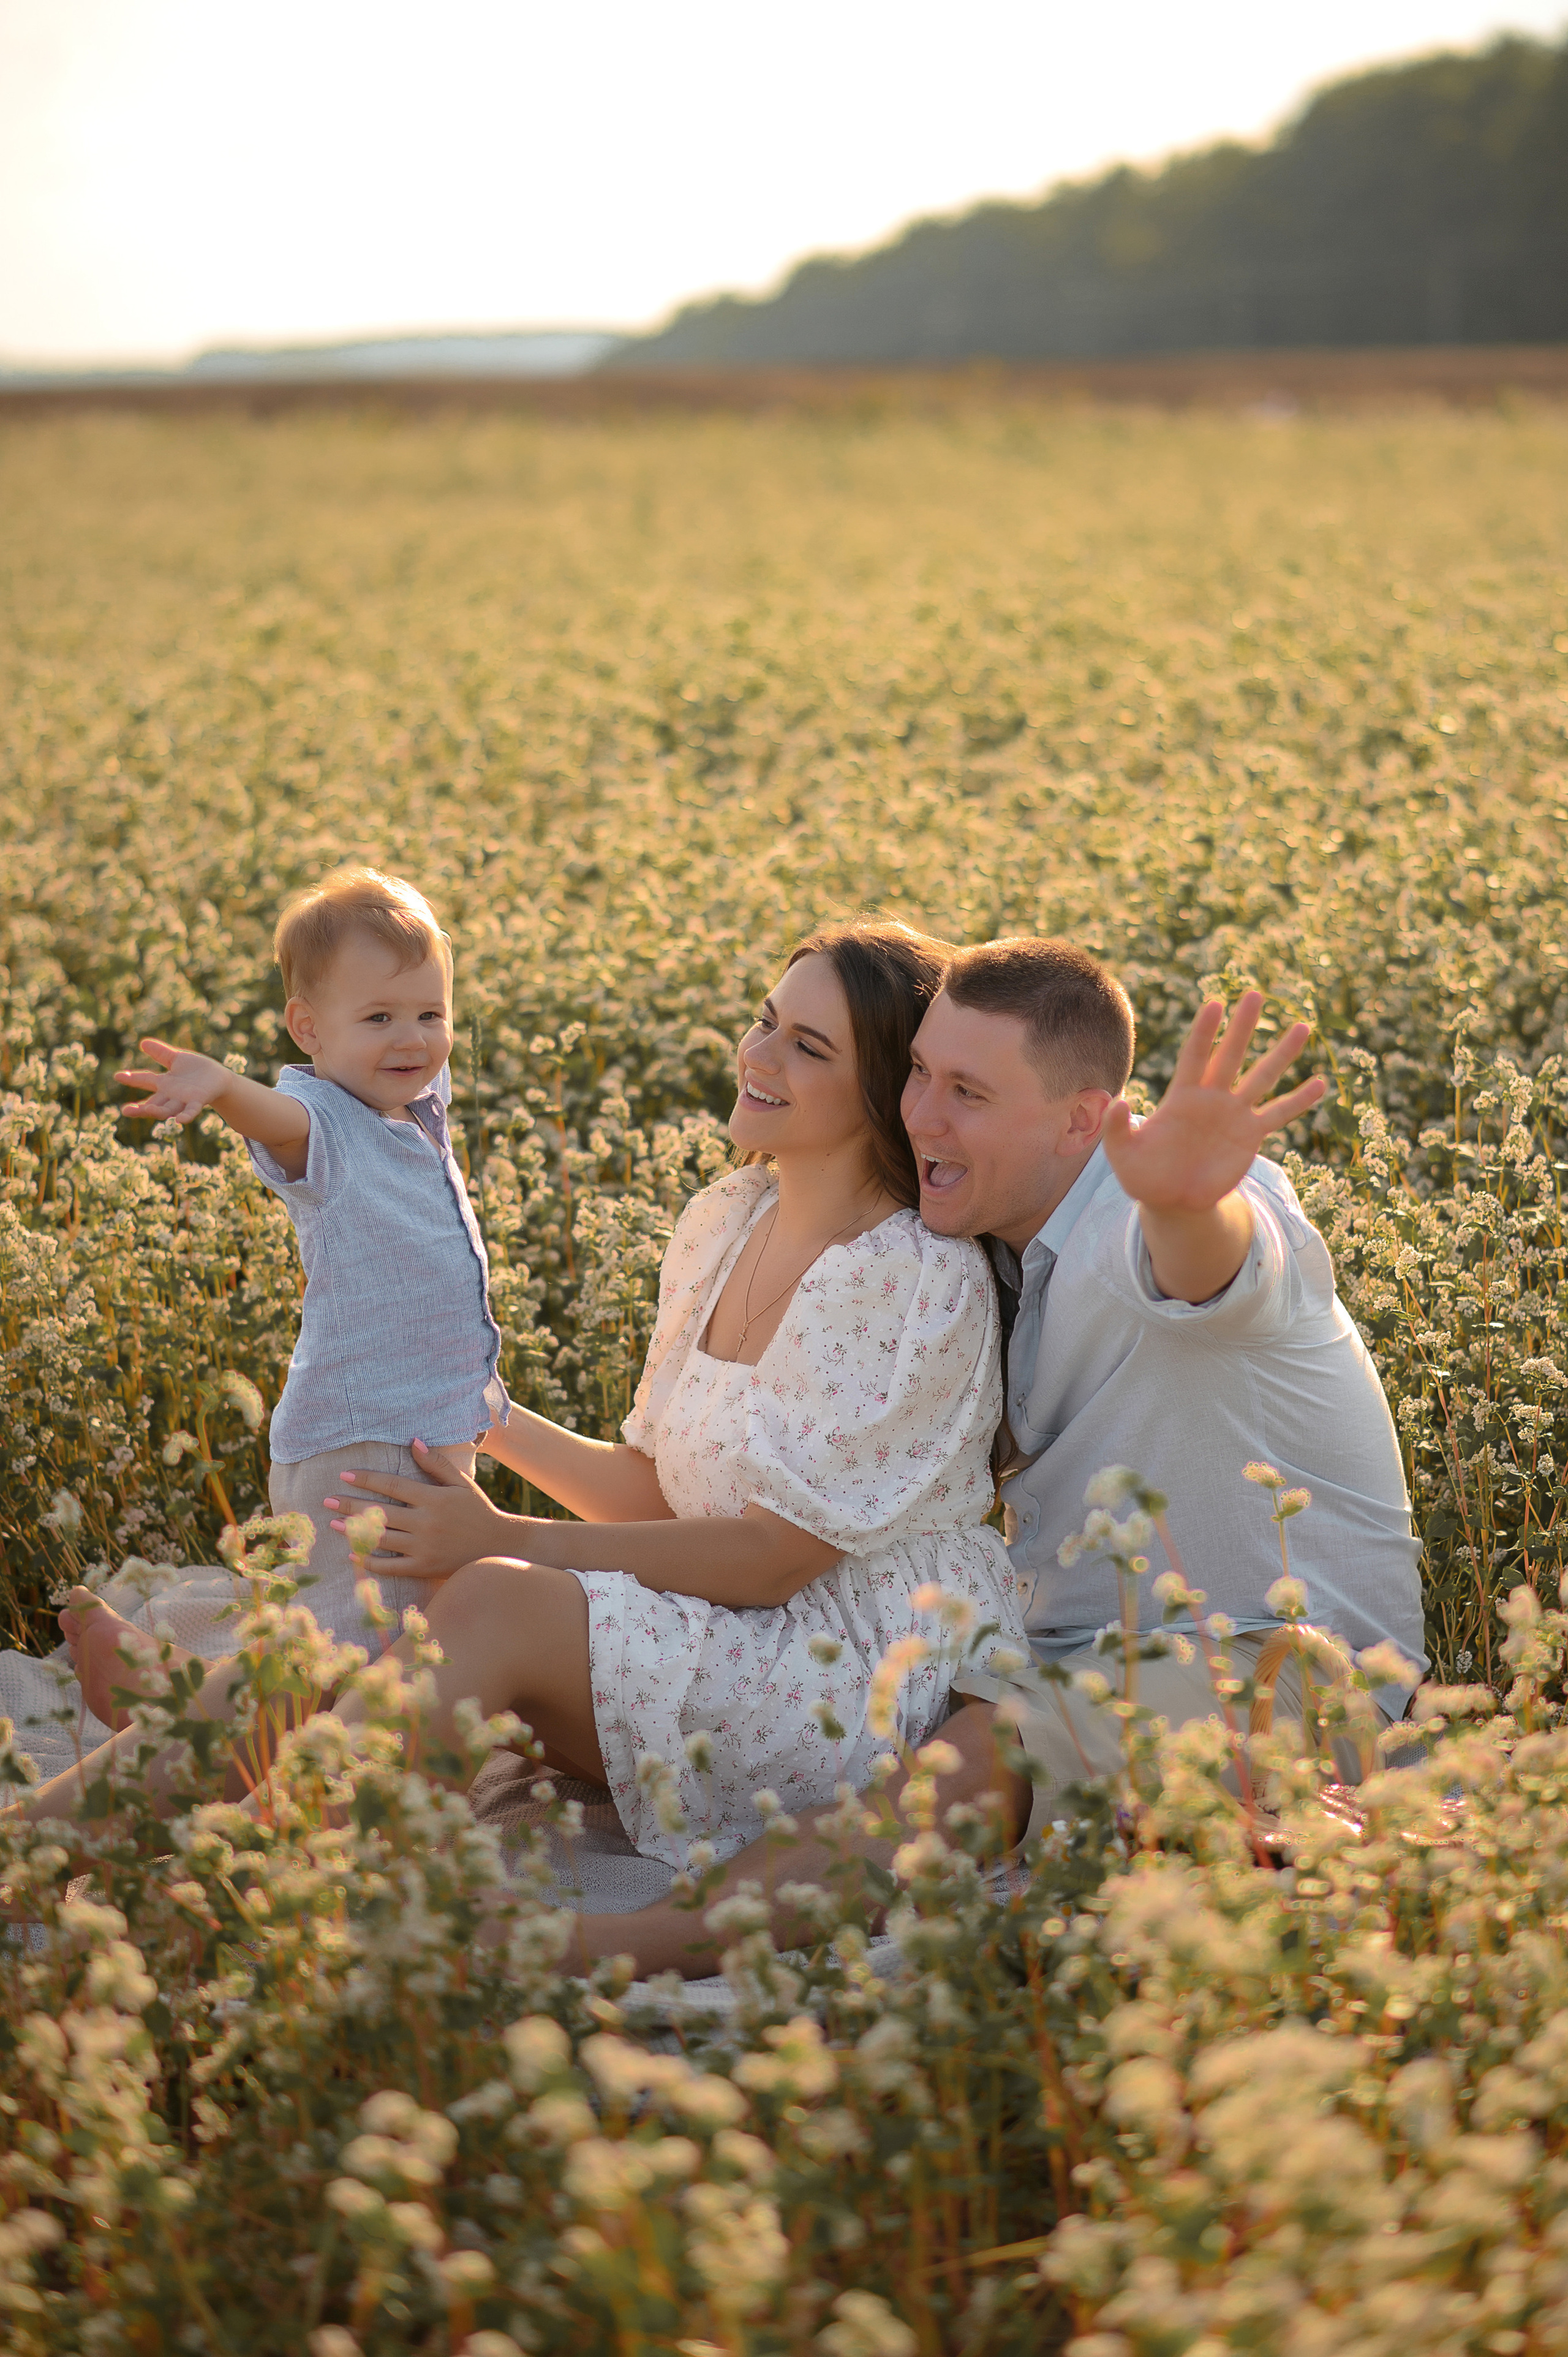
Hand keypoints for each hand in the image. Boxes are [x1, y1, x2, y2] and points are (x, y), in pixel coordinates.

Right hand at [117, 1037, 230, 1123]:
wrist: (219, 1078)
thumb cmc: (197, 1070)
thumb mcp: (177, 1059)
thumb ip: (161, 1053)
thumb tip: (143, 1043)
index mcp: (164, 1084)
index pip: (145, 1080)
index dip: (132, 1079)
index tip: (117, 1075)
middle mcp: (171, 1095)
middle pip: (153, 1104)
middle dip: (140, 1108)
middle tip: (125, 1111)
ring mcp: (184, 1100)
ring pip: (168, 1110)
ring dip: (157, 1111)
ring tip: (147, 1110)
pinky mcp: (198, 1102)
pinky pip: (191, 1111)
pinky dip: (185, 1116)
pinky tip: (180, 1120)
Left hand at [324, 1440, 523, 1578]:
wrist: (499, 1548)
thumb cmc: (478, 1512)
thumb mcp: (461, 1484)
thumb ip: (436, 1464)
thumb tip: (413, 1442)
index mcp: (434, 1498)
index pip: (393, 1485)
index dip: (367, 1479)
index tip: (344, 1475)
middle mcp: (426, 1522)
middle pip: (381, 1511)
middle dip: (351, 1505)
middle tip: (327, 1500)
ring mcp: (424, 1547)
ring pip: (382, 1538)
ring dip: (355, 1531)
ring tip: (333, 1524)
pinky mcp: (424, 1568)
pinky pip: (391, 1567)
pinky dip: (371, 1562)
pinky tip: (353, 1554)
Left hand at [1102, 991, 1325, 1215]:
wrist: (1172, 1201)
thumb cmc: (1144, 1175)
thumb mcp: (1123, 1154)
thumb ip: (1118, 1129)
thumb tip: (1120, 1101)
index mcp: (1181, 1096)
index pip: (1194, 1056)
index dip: (1204, 1032)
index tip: (1215, 1004)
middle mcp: (1211, 1097)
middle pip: (1229, 1056)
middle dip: (1242, 1027)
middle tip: (1255, 995)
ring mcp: (1233, 1114)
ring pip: (1262, 1077)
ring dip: (1282, 1054)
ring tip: (1302, 1026)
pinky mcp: (1250, 1135)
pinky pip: (1278, 1114)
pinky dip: (1299, 1100)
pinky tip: (1319, 1083)